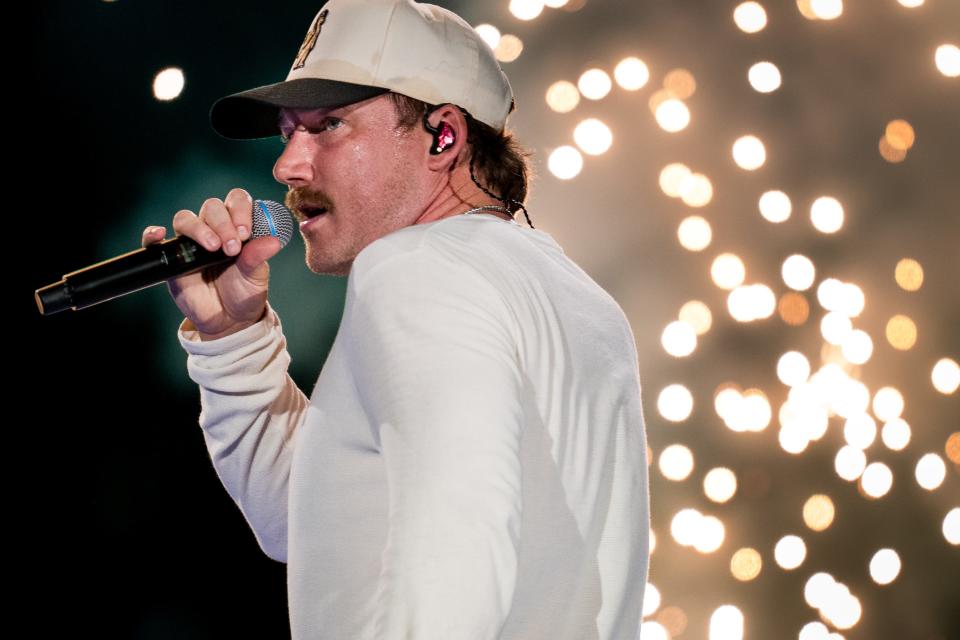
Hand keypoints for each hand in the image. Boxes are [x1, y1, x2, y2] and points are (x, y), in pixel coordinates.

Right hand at [142, 188, 282, 339]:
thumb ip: (258, 257)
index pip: (237, 201)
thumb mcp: (256, 276)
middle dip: (223, 223)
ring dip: (199, 228)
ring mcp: (191, 242)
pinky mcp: (172, 258)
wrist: (229, 320)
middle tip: (232, 247)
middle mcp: (213, 228)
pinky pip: (156, 241)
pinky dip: (152, 234)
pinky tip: (158, 234)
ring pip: (186, 219)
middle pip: (212, 207)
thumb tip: (273, 241)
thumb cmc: (244, 292)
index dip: (241, 210)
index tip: (246, 232)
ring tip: (212, 247)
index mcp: (237, 226)